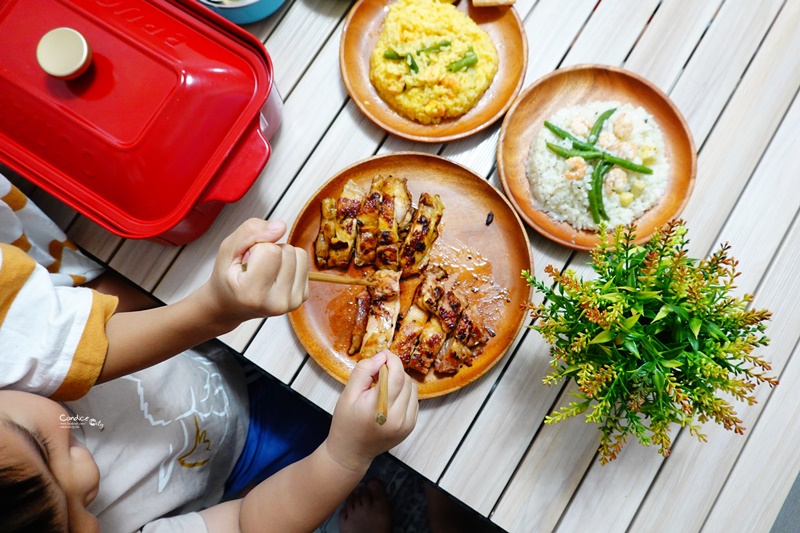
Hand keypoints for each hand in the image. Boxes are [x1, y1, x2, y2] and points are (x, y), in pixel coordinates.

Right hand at [203, 218, 309, 324]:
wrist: (231, 305)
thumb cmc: (227, 277)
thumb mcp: (228, 249)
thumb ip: (250, 231)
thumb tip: (281, 226)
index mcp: (253, 294)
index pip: (271, 250)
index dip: (257, 247)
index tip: (246, 262)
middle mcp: (277, 302)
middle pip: (287, 251)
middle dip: (270, 251)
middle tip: (254, 267)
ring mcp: (292, 302)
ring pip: (299, 254)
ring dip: (282, 256)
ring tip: (264, 270)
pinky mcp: (302, 297)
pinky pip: (304, 262)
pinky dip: (290, 263)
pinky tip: (274, 276)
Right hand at [326, 350, 418, 472]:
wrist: (351, 452)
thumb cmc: (346, 423)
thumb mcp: (348, 394)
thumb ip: (364, 372)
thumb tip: (382, 357)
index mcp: (379, 409)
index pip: (397, 376)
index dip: (393, 360)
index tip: (384, 354)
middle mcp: (398, 418)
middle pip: (406, 381)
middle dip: (395, 370)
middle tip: (379, 371)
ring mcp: (406, 424)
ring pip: (413, 389)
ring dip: (401, 381)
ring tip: (384, 385)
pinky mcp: (410, 427)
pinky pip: (414, 400)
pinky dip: (405, 393)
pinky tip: (390, 396)